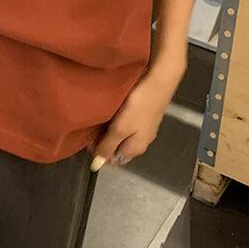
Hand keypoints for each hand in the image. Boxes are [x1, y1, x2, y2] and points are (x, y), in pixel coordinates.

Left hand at [91, 49, 186, 171]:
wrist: (159, 81)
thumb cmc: (139, 106)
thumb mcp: (119, 129)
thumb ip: (107, 147)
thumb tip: (97, 166)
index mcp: (135, 150)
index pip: (113, 160)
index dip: (99, 152)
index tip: (89, 140)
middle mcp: (142, 143)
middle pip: (118, 148)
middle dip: (104, 140)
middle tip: (93, 127)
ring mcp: (145, 130)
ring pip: (122, 135)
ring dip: (110, 130)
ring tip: (101, 118)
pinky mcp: (146, 117)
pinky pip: (128, 124)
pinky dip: (118, 121)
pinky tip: (113, 112)